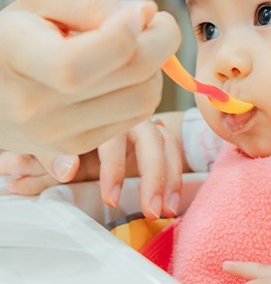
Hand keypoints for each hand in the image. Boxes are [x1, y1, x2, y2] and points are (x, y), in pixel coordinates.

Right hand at [0, 0, 180, 181]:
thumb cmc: (16, 39)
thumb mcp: (40, 5)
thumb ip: (92, 4)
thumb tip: (147, 13)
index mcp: (18, 60)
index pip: (79, 64)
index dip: (124, 34)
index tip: (143, 10)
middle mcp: (36, 108)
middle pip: (132, 76)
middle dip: (161, 40)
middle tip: (155, 22)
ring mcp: (60, 135)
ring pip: (145, 99)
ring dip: (155, 67)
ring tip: (136, 48)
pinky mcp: (79, 147)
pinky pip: (138, 116)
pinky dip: (143, 88)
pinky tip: (124, 73)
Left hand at [0, 113, 184, 218]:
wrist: (93, 121)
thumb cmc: (75, 136)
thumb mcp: (56, 149)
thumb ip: (43, 161)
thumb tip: (38, 172)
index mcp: (104, 118)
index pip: (113, 138)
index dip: (114, 167)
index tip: (111, 197)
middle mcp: (130, 119)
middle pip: (151, 139)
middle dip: (153, 175)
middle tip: (151, 208)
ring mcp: (147, 126)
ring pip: (167, 144)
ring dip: (170, 177)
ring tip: (167, 209)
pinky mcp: (160, 138)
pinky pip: (173, 151)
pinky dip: (176, 175)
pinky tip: (174, 200)